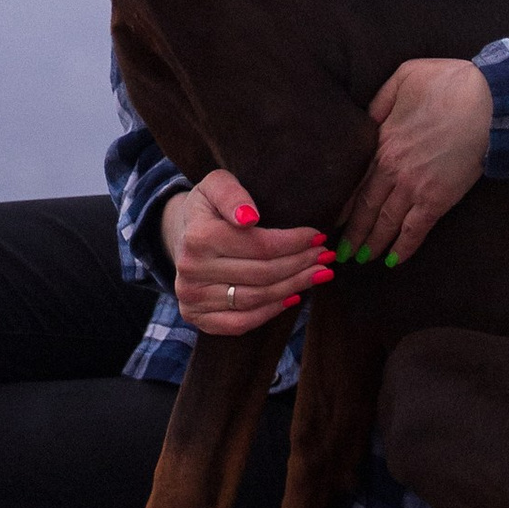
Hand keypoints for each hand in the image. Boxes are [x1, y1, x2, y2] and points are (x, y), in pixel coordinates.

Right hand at [161, 169, 332, 335]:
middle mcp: (191, 270)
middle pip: (261, 274)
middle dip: (300, 265)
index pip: (259, 245)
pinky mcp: (196, 317)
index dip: (294, 243)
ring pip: (255, 299)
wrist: (182, 235)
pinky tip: (293, 298)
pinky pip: (240, 323)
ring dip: (293, 288)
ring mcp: (192, 297)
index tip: (319, 237)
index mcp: (197, 236)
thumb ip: (232, 193)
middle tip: (326, 257)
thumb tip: (249, 216)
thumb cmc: (208, 207)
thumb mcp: (216, 184)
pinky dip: (270, 312)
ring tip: (317, 275)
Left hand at [335, 60, 492, 265]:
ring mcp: (414, 187)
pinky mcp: (438, 199)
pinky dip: (402, 248)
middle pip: (366, 207)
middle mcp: (392, 169)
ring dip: (371, 244)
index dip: (344, 204)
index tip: (333, 220)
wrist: (488, 101)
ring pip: (386, 222)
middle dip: (352, 233)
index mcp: (382, 140)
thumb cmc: (448, 83)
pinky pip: (415, 230)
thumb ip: (380, 100)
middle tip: (340, 252)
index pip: (356, 180)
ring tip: (360, 260)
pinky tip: (392, 261)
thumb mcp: (403, 77)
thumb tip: (367, 119)